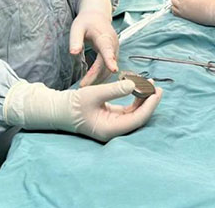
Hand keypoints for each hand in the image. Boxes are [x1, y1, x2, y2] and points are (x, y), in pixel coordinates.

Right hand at [4, 80, 162, 142]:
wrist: (58, 110)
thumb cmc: (73, 104)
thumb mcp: (94, 93)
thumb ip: (114, 90)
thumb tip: (133, 84)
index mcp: (109, 129)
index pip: (137, 119)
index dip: (149, 105)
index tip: (157, 91)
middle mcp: (113, 130)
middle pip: (138, 117)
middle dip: (149, 102)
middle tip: (157, 86)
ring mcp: (112, 125)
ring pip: (134, 113)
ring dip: (142, 99)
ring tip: (149, 84)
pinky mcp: (111, 118)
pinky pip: (128, 110)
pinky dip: (134, 99)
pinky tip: (138, 88)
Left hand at [70, 10, 117, 86]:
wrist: (97, 16)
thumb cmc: (86, 21)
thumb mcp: (77, 27)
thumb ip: (75, 40)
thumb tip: (73, 53)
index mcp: (105, 37)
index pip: (108, 50)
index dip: (110, 60)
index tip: (114, 69)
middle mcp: (113, 45)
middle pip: (106, 64)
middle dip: (95, 76)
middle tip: (82, 86)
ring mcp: (115, 51)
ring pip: (108, 68)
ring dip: (98, 78)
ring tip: (84, 85)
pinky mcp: (113, 55)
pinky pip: (108, 68)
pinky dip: (101, 75)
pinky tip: (91, 81)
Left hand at [171, 0, 214, 32]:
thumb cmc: (212, 2)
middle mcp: (183, 7)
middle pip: (173, 1)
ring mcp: (184, 14)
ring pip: (173, 8)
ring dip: (175, 4)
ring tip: (181, 3)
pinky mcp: (187, 20)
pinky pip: (177, 15)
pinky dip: (177, 11)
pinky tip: (182, 9)